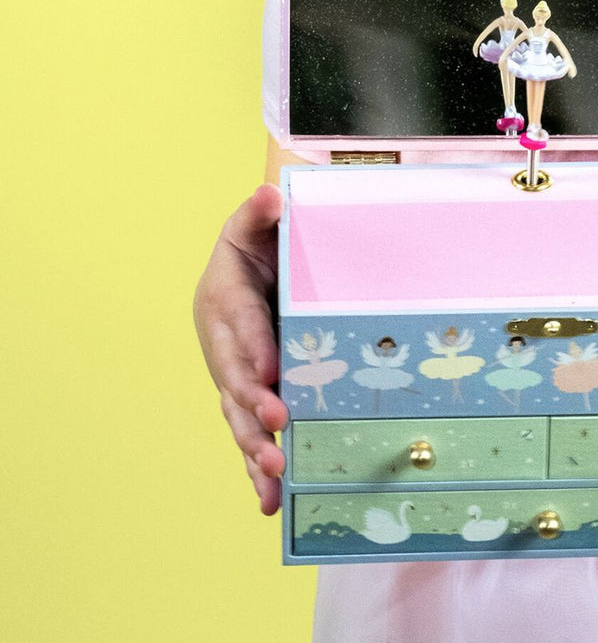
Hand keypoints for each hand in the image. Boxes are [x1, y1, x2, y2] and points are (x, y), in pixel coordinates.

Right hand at [194, 184, 288, 513]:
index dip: (251, 348)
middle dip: (253, 409)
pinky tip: (270, 500)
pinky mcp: (248, 396)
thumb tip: (268, 194)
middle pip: (233, 381)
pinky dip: (256, 466)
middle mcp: (223, 344)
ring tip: (273, 477)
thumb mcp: (255, 224)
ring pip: (238, 416)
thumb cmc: (257, 244)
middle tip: (277, 430)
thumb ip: (260, 212)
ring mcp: (233, 375)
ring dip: (254, 448)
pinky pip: (249, 432)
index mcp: (224, 299)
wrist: (250, 266)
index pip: (237, 325)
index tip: (267, 371)